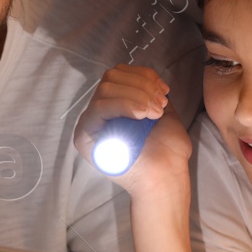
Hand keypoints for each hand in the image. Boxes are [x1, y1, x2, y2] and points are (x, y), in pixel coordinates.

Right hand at [73, 65, 192, 198]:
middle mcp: (100, 112)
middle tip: (158, 106)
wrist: (165, 177)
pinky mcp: (85, 136)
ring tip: (153, 113)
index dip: (143, 76)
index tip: (164, 91)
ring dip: (135, 96)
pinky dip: (123, 105)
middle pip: (111, 78)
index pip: (120, 74)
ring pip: (105, 89)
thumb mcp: (161, 111)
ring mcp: (91, 123)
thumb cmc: (167, 150)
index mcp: (117, 105)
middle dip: (141, 85)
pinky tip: (141, 115)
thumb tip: (146, 77)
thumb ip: (150, 93)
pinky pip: (98, 108)